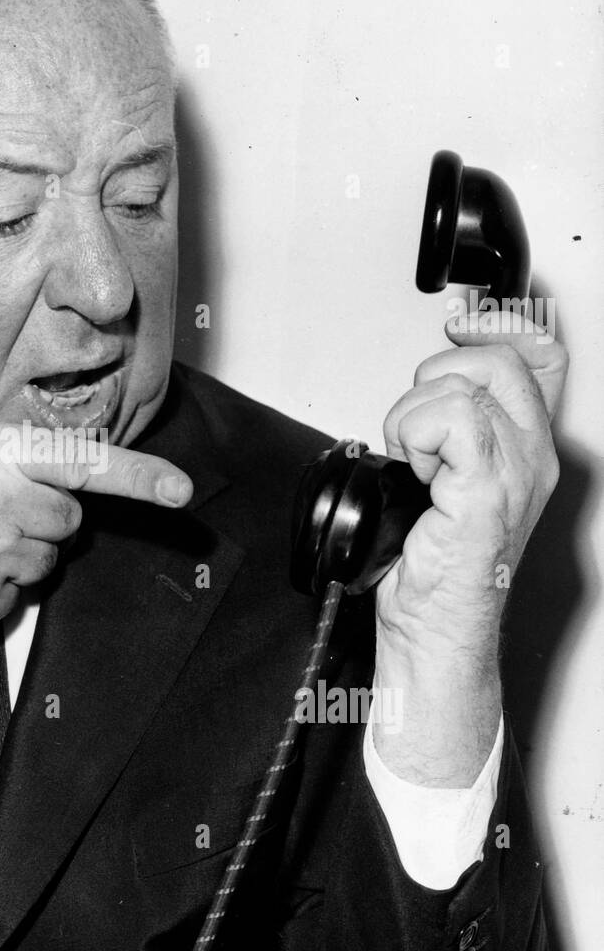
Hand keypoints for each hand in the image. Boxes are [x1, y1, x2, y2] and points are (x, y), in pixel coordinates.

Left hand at [370, 310, 566, 785]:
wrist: (432, 628)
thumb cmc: (430, 566)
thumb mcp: (439, 479)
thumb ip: (444, 431)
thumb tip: (422, 394)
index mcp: (525, 447)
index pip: (538, 353)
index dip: (498, 324)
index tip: (458, 322)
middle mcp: (532, 456)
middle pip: (497, 358)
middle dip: (434, 380)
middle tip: (415, 434)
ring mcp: (516, 473)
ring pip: (463, 386)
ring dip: (413, 419)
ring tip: (413, 464)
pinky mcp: (489, 491)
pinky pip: (451, 419)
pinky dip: (414, 437)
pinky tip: (415, 473)